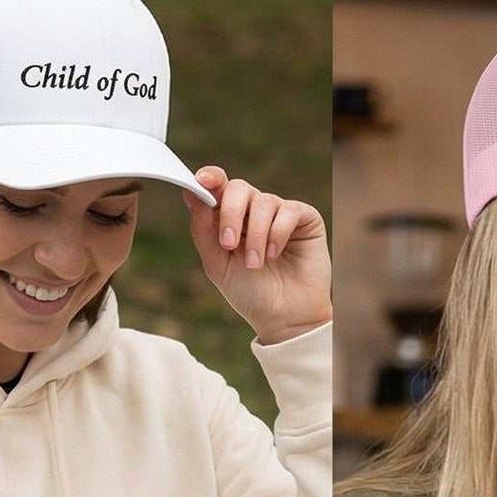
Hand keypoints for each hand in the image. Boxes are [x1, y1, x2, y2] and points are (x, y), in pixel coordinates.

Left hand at [182, 165, 331, 347]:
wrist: (284, 318)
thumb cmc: (251, 294)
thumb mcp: (217, 264)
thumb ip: (202, 230)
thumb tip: (191, 194)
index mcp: (230, 218)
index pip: (219, 187)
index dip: (210, 178)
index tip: (201, 182)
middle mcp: (254, 211)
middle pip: (238, 188)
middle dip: (230, 213)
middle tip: (228, 245)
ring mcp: (281, 213)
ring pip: (263, 202)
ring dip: (255, 235)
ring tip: (256, 263)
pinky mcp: (305, 219)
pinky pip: (288, 211)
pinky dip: (278, 233)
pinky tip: (276, 254)